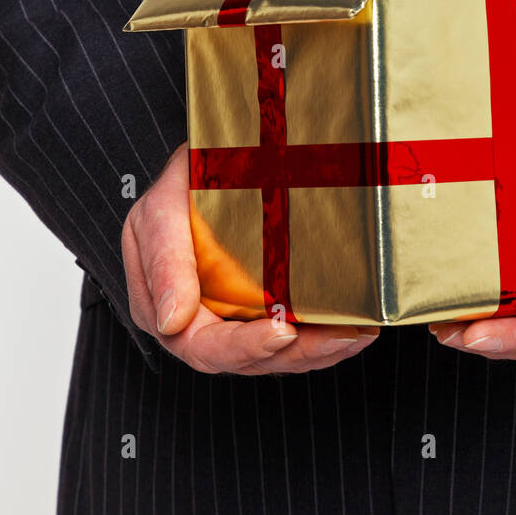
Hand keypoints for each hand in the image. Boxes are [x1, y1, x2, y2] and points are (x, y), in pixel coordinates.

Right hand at [121, 144, 378, 373]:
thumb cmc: (181, 179)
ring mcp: (228, 315)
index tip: (282, 333)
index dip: (244, 347)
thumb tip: (172, 321)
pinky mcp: (257, 306)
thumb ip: (164, 262)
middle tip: (339, 336)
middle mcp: (194, 320)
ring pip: (273, 353)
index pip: (201, 346)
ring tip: (355, 335)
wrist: (207, 155)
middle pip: (245, 358)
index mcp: (160, 306)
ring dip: (317, 350)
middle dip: (297, 353)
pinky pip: (288, 332)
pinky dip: (319, 333)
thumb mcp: (161, 209)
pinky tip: (352, 326)